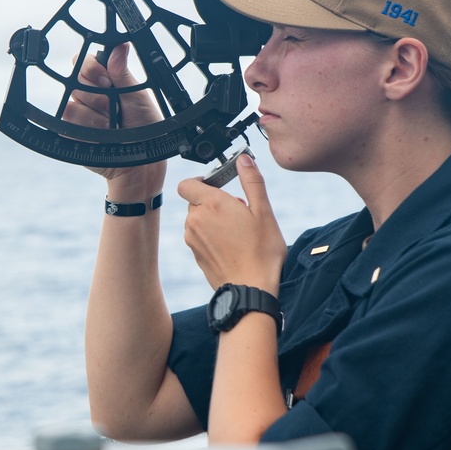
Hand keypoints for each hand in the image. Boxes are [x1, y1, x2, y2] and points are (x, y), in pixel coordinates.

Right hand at [63, 44, 165, 187]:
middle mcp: (89, 95)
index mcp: (105, 82)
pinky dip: (89, 128)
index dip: (92, 69)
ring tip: (112, 124)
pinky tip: (103, 134)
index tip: (108, 81)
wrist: (141, 161)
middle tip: (114, 106)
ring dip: (96, 115)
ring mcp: (79, 114)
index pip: (83, 62)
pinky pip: (69, 122)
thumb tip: (119, 46)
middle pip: (75, 80)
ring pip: (73, 102)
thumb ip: (123, 73)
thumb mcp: (137, 96)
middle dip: (97, 94)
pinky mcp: (72, 132)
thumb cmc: (146, 127)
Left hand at [177, 154, 286, 291]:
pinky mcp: (195, 254)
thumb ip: (251, 181)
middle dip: (214, 201)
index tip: (219, 185)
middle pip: (196, 200)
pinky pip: (199, 236)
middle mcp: (196, 220)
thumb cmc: (261, 252)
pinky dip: (211, 235)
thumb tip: (243, 159)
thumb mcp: (263, 212)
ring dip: (213, 219)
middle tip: (239, 211)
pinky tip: (232, 245)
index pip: (187, 183)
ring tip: (237, 230)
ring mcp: (192, 239)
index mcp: (211, 205)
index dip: (201, 181)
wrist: (251, 289)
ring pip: (198, 219)